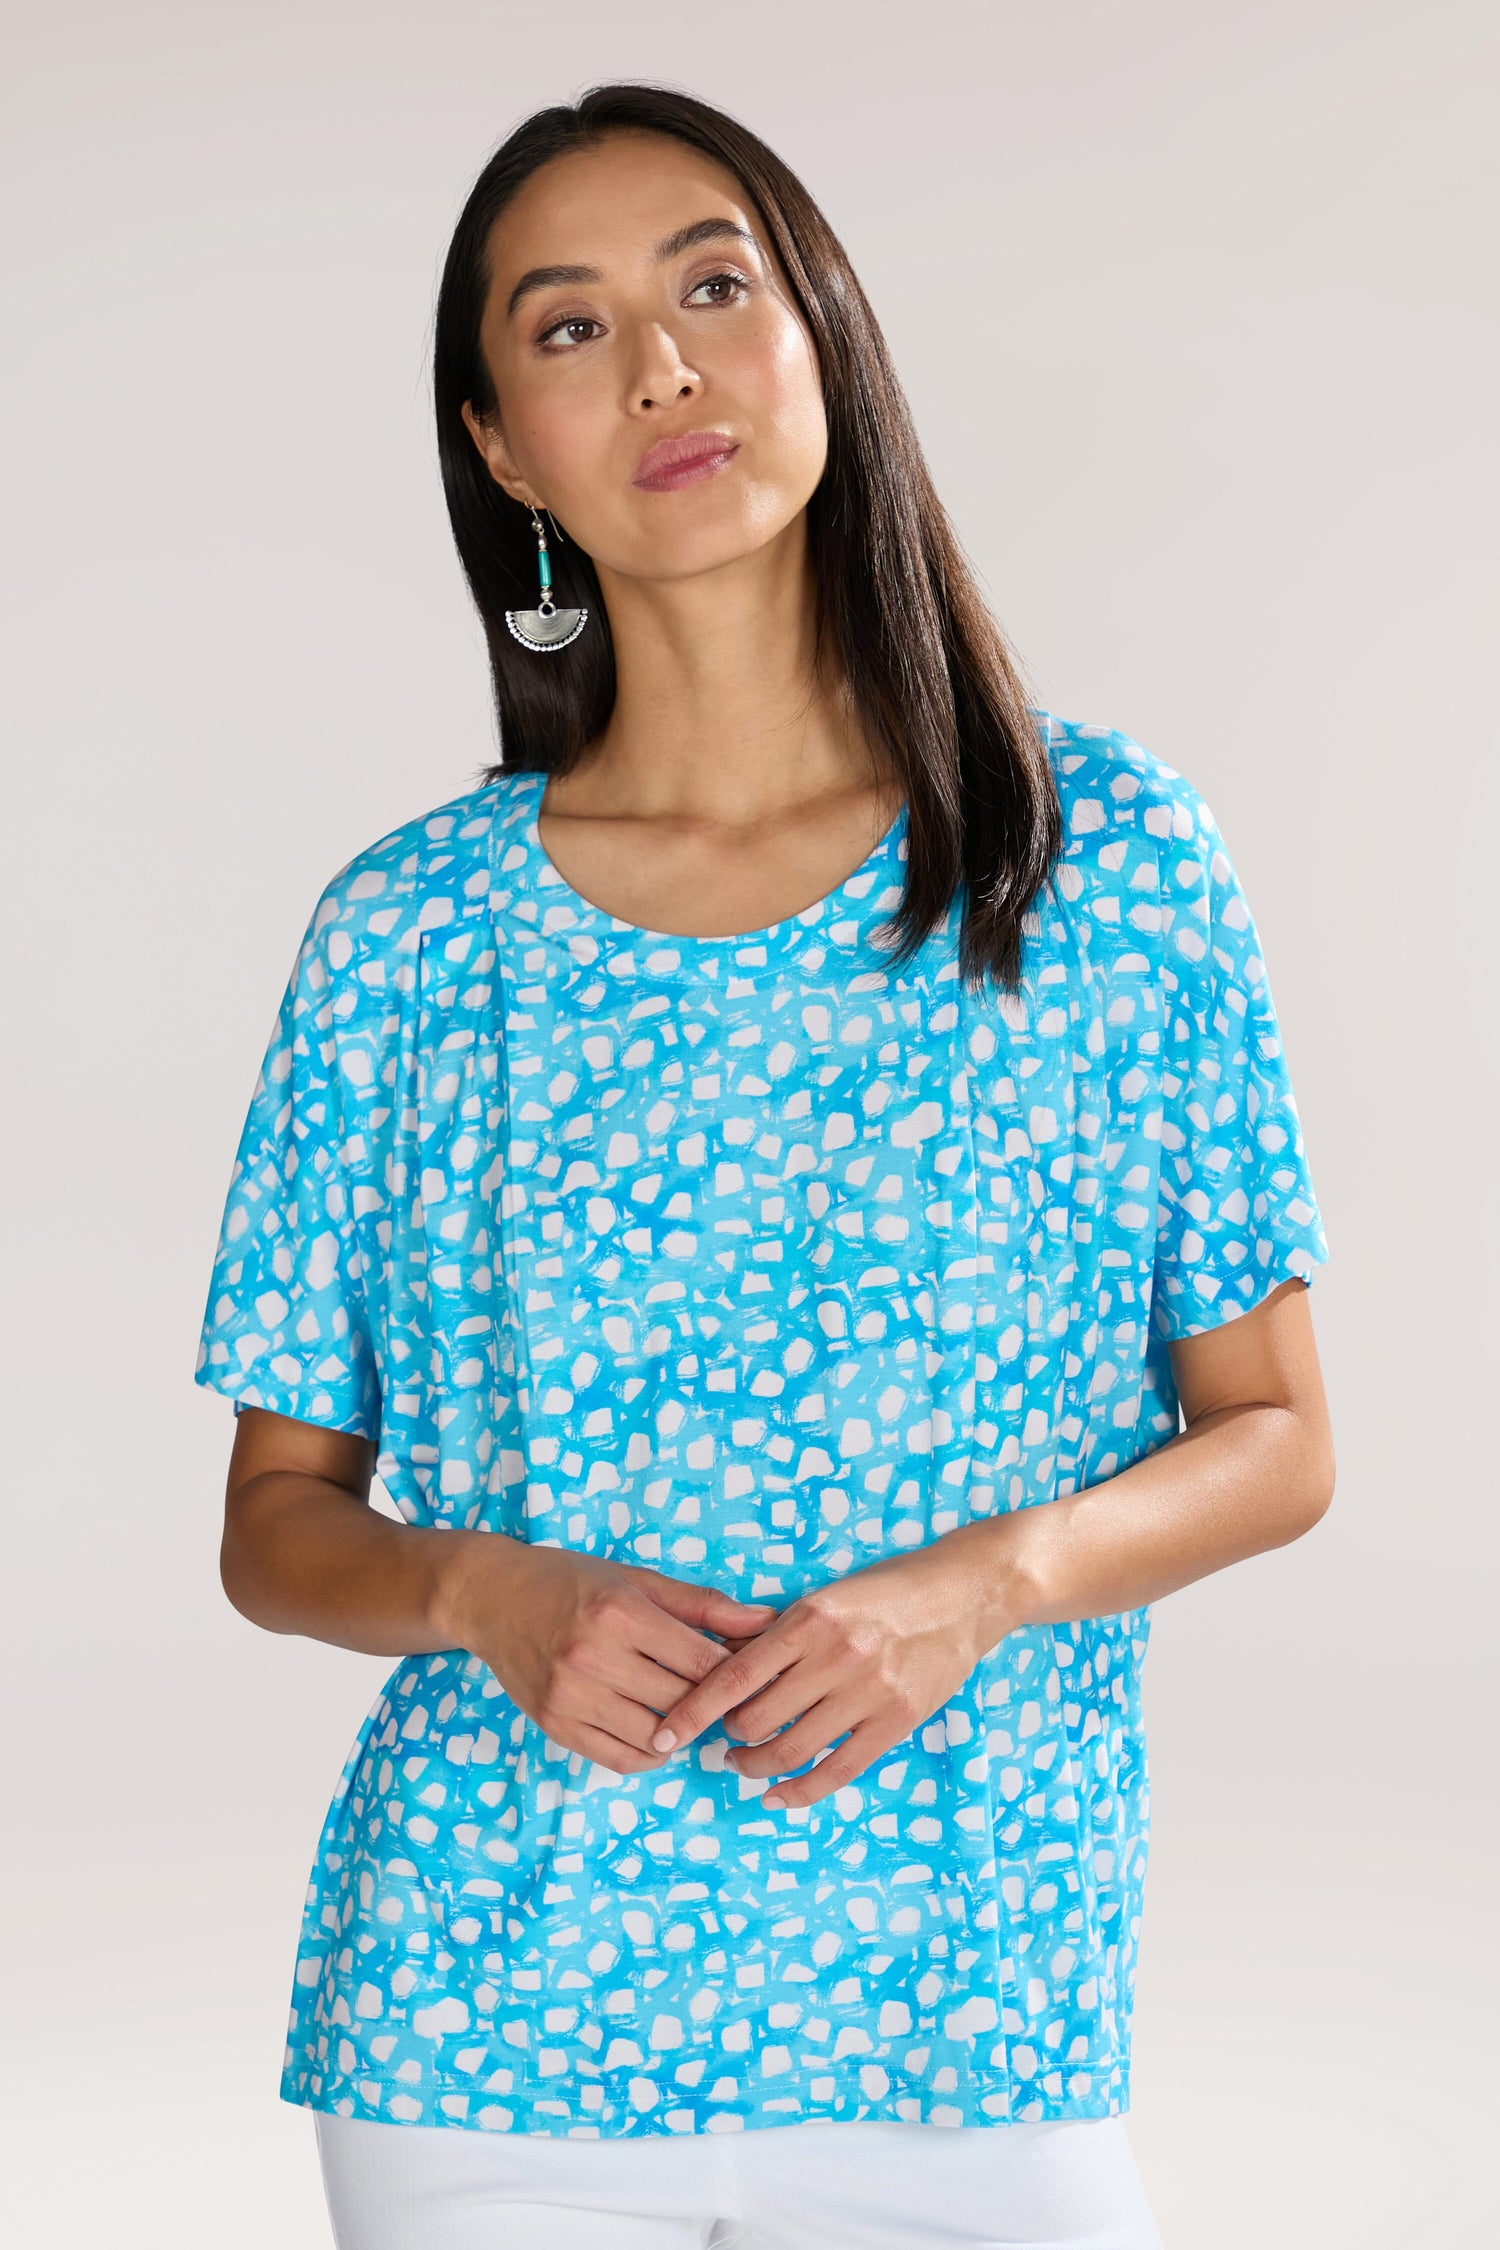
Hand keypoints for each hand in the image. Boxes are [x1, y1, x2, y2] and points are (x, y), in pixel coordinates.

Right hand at [449, 1539, 779, 1773]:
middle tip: (731, 1702)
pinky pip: (618, 1759)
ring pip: (654, 1736)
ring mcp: (570, 1695)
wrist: (491, 1597)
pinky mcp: (553, 1724)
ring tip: (693, 1718)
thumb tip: (767, 1620)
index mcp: (620, 1612)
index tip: (751, 1677)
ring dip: (683, 1733)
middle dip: (714, 1704)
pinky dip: (649, 1755)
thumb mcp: (636, 1579)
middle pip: (682, 1700)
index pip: (701, 1660)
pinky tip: (658, 1736)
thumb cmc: (570, 1581)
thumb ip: (703, 1605)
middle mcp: (594, 1656)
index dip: (735, 1674)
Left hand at [646, 1525, 1016, 1810]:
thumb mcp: (826, 1595)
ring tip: (742, 1764)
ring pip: (791, 1748)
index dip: (695, 1710)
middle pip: (757, 1717)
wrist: (965, 1592)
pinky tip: (776, 1796)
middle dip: (727, 1736)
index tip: (666, 1732)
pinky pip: (838, 1771)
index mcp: (809, 1619)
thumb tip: (719, 1661)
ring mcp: (869, 1692)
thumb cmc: (888, 1590)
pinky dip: (800, 1791)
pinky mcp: (897, 1721)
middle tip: (716, 1740)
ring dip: (756, 1765)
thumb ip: (778, 1632)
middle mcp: (836, 1656)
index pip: (735, 1675)